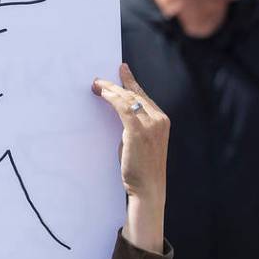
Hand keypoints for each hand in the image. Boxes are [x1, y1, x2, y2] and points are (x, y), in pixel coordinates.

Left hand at [92, 63, 168, 252]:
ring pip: (128, 98)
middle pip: (135, 94)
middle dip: (117, 84)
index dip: (132, 82)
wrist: (148, 188)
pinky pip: (123, 107)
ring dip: (110, 90)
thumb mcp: (139, 143)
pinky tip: (102, 95)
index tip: (122, 70)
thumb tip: (119, 115)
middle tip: (99, 80)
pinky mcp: (138, 130)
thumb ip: (133, 127)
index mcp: (162, 121)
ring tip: (97, 86)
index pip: (144, 96)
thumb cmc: (141, 169)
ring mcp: (151, 124)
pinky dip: (112, 98)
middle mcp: (159, 119)